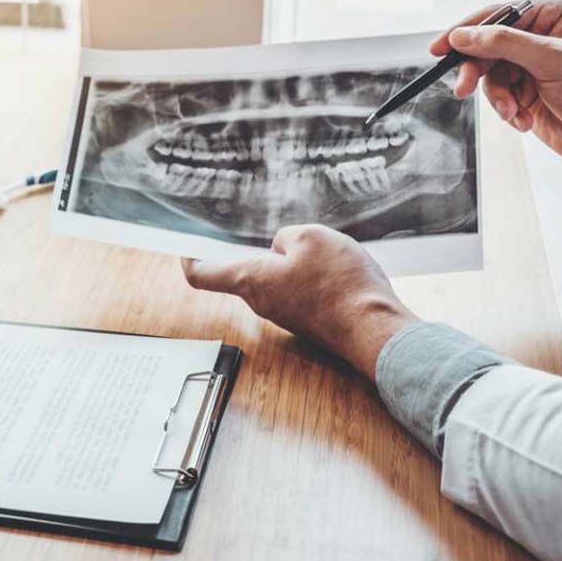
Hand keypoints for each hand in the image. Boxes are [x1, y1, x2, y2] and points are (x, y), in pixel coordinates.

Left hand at [182, 225, 417, 380]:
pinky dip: (311, 277)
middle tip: (273, 230)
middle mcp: (262, 303)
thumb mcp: (311, 237)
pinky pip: (301, 293)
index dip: (189, 257)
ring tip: (321, 248)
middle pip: (245, 273)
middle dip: (257, 250)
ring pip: (277, 281)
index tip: (186, 246)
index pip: (203, 274)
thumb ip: (286, 237)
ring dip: (290, 262)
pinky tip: (336, 268)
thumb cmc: (341, 283)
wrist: (375, 330)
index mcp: (251, 280)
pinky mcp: (309, 322)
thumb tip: (281, 248)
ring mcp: (286, 316)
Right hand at [434, 0, 561, 200]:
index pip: (498, 14)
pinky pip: (497, 96)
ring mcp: (531, 65)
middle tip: (463, 89)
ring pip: (489, 75)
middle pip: (487, 46)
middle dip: (477, 71)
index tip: (440, 48)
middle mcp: (539, 36)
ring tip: (513, 112)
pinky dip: (505, 110)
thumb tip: (461, 36)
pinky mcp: (525, 91)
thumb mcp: (550, 60)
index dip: (467, 31)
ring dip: (497, 98)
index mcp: (552, 14)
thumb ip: (503, 44)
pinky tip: (524, 119)